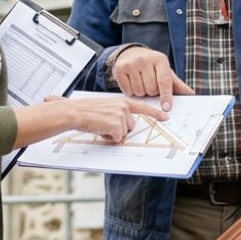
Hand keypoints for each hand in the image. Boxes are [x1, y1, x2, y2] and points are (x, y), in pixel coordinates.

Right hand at [45, 95, 167, 142]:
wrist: (75, 112)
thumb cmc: (85, 110)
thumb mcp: (105, 106)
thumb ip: (116, 112)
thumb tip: (122, 125)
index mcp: (121, 101)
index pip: (142, 106)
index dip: (154, 113)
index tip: (165, 116)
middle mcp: (123, 107)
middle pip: (130, 126)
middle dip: (119, 129)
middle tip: (104, 124)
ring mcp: (121, 116)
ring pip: (123, 133)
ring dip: (112, 134)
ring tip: (100, 126)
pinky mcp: (117, 126)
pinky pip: (116, 138)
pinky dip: (107, 138)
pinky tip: (99, 130)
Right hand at [112, 47, 193, 109]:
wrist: (131, 53)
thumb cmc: (152, 66)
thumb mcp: (165, 71)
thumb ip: (177, 84)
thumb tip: (192, 95)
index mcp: (160, 60)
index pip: (164, 81)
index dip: (166, 96)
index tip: (167, 108)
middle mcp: (145, 59)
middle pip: (151, 90)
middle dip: (151, 93)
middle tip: (149, 85)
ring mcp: (131, 63)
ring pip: (139, 92)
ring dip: (141, 93)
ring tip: (140, 83)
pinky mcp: (119, 69)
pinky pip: (127, 91)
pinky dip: (130, 92)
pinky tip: (131, 83)